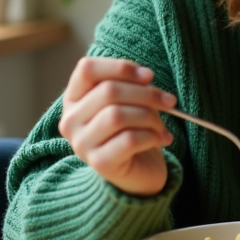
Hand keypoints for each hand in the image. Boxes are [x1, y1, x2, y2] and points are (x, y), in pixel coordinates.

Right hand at [59, 58, 176, 196]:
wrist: (138, 171)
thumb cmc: (133, 129)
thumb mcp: (128, 101)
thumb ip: (129, 84)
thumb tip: (146, 77)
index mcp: (74, 98)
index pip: (87, 69)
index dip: (120, 67)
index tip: (148, 76)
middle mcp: (71, 121)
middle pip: (108, 91)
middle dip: (146, 93)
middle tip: (169, 101)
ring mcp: (82, 144)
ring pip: (117, 115)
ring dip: (150, 117)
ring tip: (162, 126)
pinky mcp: (100, 163)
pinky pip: (128, 140)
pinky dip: (152, 136)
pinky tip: (161, 139)